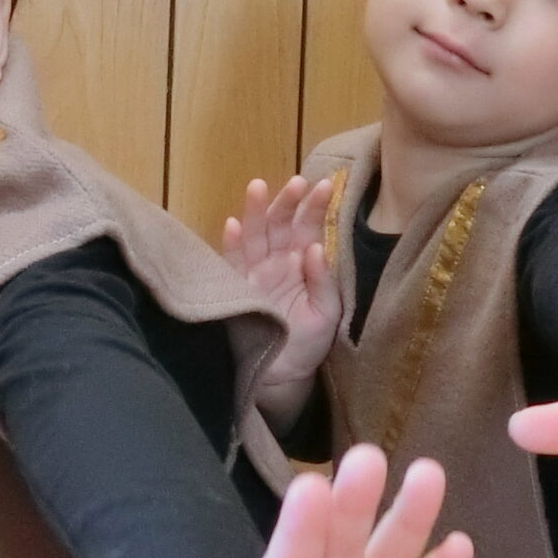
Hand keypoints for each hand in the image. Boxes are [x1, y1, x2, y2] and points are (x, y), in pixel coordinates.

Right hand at [222, 175, 341, 428]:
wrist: (283, 375)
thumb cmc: (309, 343)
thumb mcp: (327, 313)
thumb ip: (323, 281)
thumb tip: (316, 247)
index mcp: (302, 262)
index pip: (309, 227)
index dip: (315, 207)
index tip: (325, 186)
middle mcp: (276, 261)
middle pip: (279, 224)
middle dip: (286, 202)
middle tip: (297, 182)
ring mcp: (254, 272)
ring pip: (253, 235)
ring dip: (255, 212)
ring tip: (258, 187)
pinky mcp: (235, 287)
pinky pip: (231, 262)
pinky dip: (230, 244)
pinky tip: (232, 226)